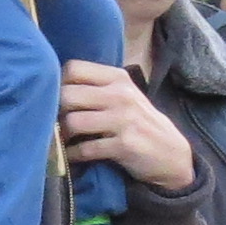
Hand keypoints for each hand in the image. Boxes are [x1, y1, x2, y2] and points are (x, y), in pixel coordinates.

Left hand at [57, 62, 194, 192]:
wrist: (171, 153)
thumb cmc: (140, 122)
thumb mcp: (125, 96)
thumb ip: (97, 88)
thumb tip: (54, 89)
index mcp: (118, 78)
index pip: (74, 68)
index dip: (59, 84)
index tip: (57, 99)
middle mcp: (121, 94)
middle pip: (67, 95)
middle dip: (55, 111)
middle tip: (54, 122)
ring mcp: (123, 120)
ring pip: (73, 122)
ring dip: (62, 134)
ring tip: (62, 139)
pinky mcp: (124, 145)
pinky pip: (85, 149)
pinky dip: (73, 154)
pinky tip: (71, 155)